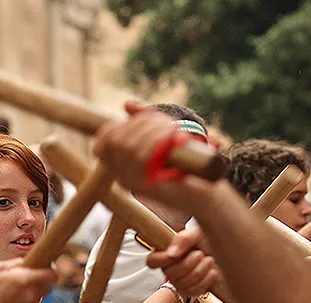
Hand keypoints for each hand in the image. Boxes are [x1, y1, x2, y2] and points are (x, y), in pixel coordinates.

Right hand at [0, 259, 55, 302]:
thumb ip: (16, 262)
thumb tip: (25, 261)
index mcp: (26, 279)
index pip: (52, 274)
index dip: (50, 271)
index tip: (46, 270)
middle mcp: (32, 294)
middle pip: (48, 285)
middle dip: (42, 281)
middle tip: (31, 280)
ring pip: (40, 296)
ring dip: (33, 292)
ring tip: (18, 293)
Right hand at [91, 102, 208, 208]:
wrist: (206, 190)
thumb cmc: (183, 163)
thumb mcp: (160, 138)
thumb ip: (143, 123)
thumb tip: (127, 105)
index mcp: (120, 167)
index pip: (104, 140)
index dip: (120, 124)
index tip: (145, 119)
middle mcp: (122, 176)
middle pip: (118, 139)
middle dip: (142, 123)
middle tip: (166, 122)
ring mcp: (134, 183)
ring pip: (129, 146)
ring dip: (153, 130)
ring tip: (173, 129)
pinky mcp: (148, 187)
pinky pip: (142, 157)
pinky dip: (157, 140)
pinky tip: (172, 137)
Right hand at [145, 226, 217, 298]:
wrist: (226, 252)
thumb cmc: (208, 241)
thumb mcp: (197, 233)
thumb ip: (184, 239)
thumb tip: (172, 253)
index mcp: (167, 253)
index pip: (152, 261)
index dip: (163, 260)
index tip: (176, 254)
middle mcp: (170, 269)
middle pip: (170, 273)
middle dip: (189, 264)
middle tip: (200, 253)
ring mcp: (180, 282)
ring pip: (183, 283)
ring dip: (200, 270)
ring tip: (209, 260)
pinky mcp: (191, 291)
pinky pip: (194, 291)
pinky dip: (206, 280)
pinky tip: (212, 271)